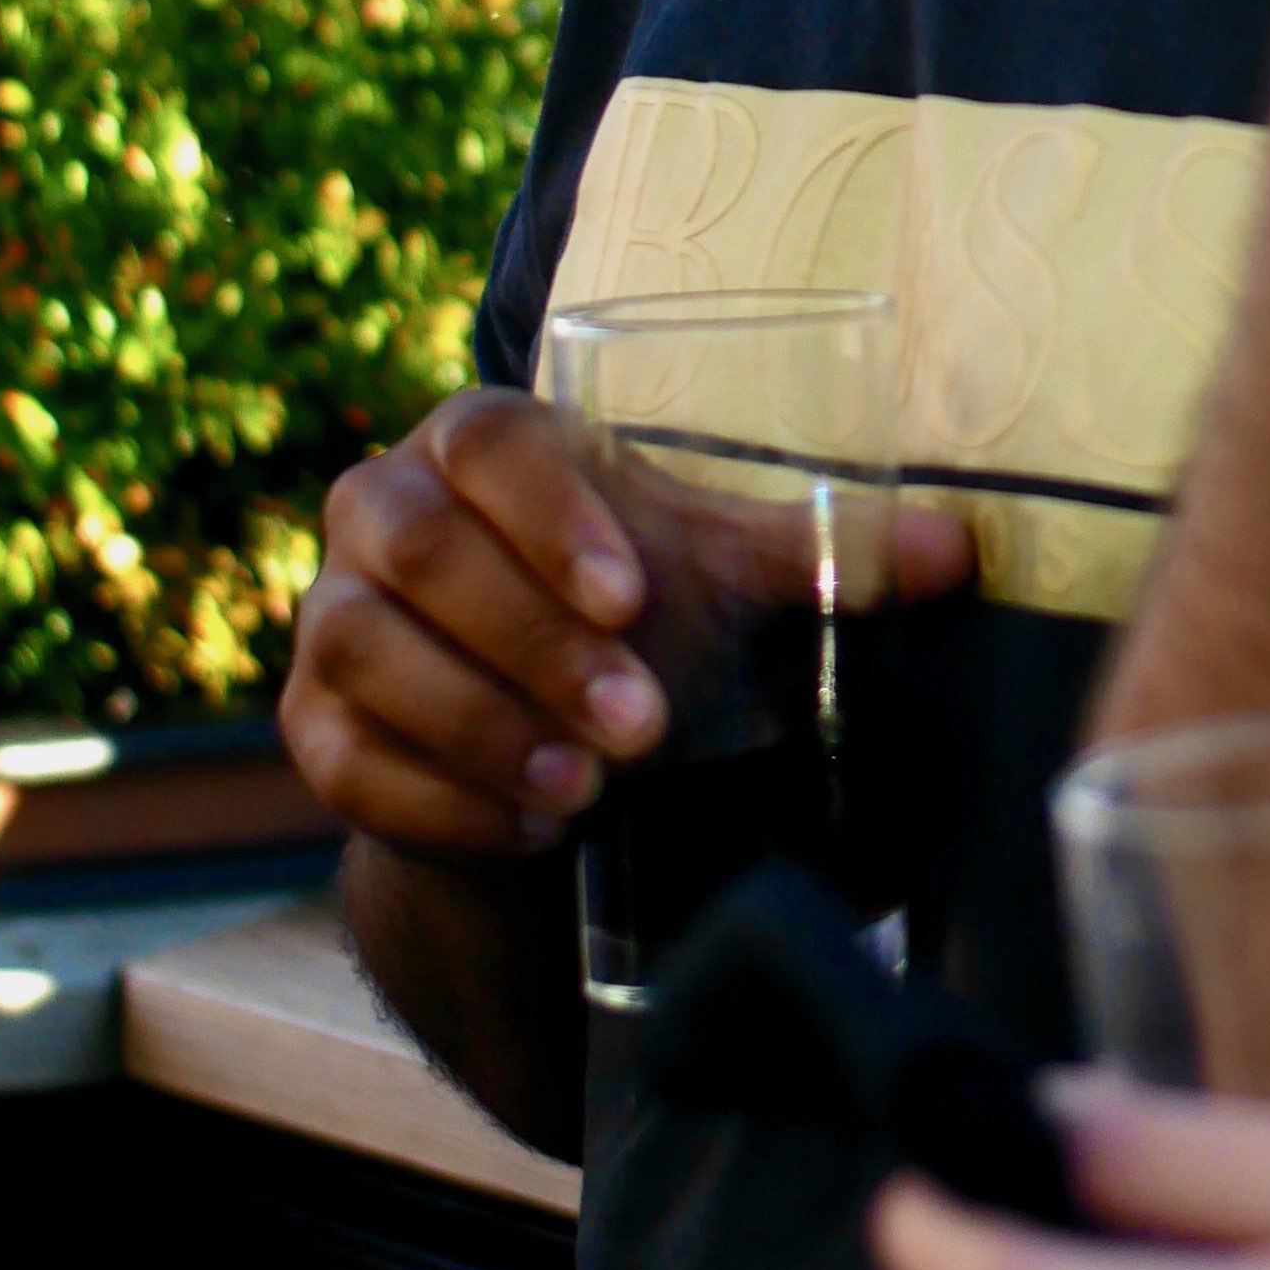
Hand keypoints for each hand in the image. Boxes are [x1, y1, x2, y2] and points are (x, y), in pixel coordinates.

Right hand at [285, 386, 970, 859]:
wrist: (537, 715)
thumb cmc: (631, 606)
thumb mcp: (718, 572)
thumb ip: (821, 557)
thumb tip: (955, 552)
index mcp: (477, 443)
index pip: (489, 443)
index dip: (550, 513)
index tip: (632, 595)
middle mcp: (382, 510)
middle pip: (422, 552)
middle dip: (531, 644)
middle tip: (640, 724)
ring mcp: (332, 617)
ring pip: (371, 654)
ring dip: (482, 726)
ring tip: (589, 786)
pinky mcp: (314, 724)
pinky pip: (347, 759)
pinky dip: (438, 797)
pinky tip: (529, 826)